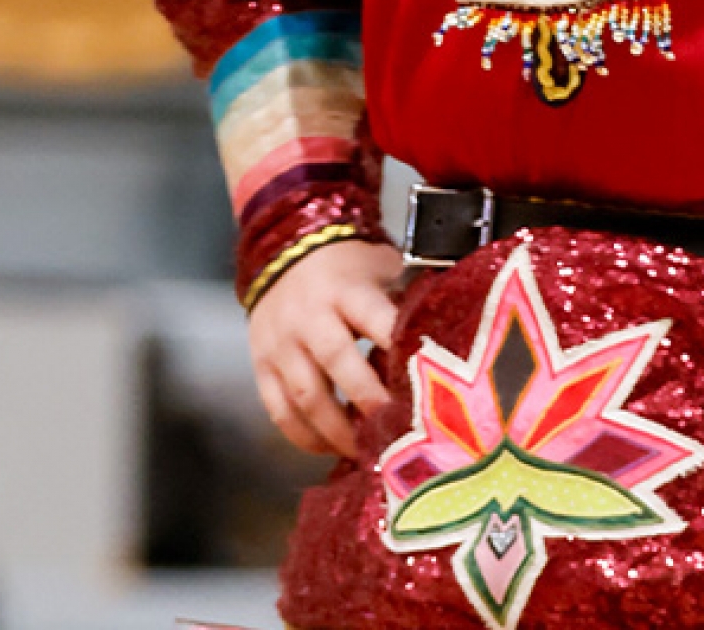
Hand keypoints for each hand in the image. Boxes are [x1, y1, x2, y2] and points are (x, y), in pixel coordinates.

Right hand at [247, 237, 402, 456]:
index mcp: (345, 290)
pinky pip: (279, 411)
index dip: (398, 348)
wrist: (282, 252)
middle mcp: (309, 317)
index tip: (423, 379)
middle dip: (369, 401)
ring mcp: (280, 344)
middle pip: (338, 363)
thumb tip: (442, 343)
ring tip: (365, 450)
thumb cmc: (344, 265)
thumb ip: (403, 301)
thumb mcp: (379, 268)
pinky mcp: (260, 367)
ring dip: (337, 431)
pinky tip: (328, 448)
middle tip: (396, 432)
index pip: (374, 319)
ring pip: (306, 397)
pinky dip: (304, 437)